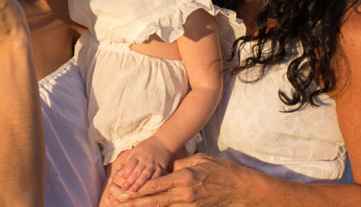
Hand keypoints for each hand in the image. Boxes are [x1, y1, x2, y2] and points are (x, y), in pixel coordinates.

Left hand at [109, 153, 251, 206]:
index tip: (124, 192)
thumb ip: (181, 165)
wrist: (241, 188)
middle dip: (136, 203)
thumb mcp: (200, 159)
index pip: (156, 184)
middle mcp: (185, 193)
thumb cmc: (221, 170)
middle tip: (120, 203)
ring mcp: (190, 205)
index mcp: (184, 177)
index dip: (138, 190)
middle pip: (155, 200)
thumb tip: (167, 169)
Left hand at [117, 136, 171, 191]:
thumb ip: (128, 161)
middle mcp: (145, 159)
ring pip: (145, 175)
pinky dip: (151, 183)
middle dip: (130, 181)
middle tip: (124, 189)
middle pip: (137, 171)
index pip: (130, 164)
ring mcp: (154, 164)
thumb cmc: (147, 147)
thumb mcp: (136, 150)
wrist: (163, 142)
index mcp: (138, 154)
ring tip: (133, 191)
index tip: (119, 179)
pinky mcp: (161, 168)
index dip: (125, 172)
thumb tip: (119, 173)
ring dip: (139, 184)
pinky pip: (156, 177)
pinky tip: (146, 189)